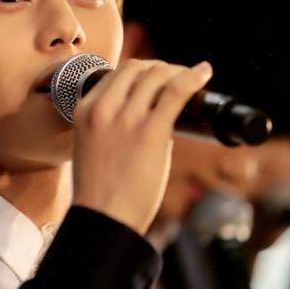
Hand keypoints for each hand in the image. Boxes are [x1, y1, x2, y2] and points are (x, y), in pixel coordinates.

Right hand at [72, 58, 212, 233]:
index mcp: (85, 111)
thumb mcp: (92, 149)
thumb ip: (109, 127)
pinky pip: (176, 91)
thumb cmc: (100, 195)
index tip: (156, 79)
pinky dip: (193, 77)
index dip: (141, 72)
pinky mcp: (150, 131)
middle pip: (137, 68)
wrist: (103, 220)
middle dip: (160, 69)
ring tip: (191, 80)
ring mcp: (126, 118)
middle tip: (176, 80)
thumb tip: (143, 117)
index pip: (116, 74)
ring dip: (177, 72)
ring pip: (157, 74)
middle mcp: (103, 109)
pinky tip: (204, 74)